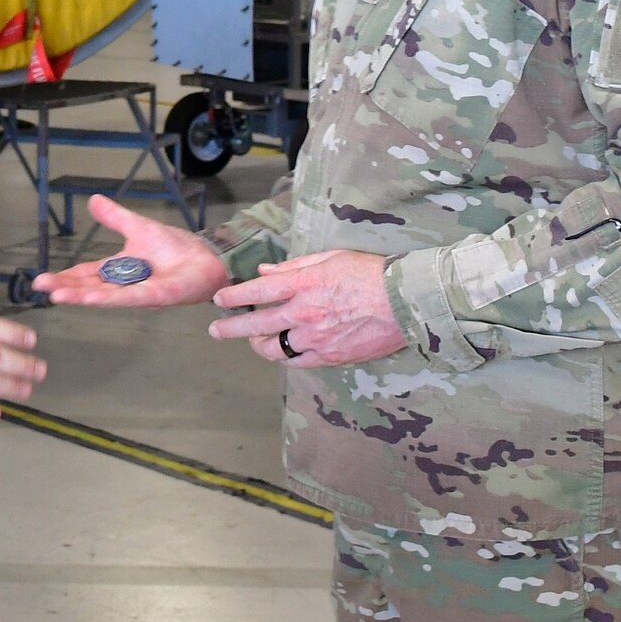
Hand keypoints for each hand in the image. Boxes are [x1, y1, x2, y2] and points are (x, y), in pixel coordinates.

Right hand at [33, 195, 227, 307]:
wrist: (207, 257)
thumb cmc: (176, 247)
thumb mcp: (138, 227)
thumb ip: (115, 217)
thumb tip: (93, 200)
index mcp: (118, 270)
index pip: (86, 274)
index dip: (65, 277)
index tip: (42, 281)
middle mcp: (124, 285)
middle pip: (90, 288)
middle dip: (65, 288)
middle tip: (40, 288)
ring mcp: (139, 293)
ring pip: (104, 296)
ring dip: (81, 296)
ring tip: (58, 295)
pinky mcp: (156, 296)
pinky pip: (129, 298)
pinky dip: (109, 298)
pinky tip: (91, 299)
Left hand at [207, 249, 406, 366]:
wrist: (404, 301)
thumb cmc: (369, 273)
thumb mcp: (329, 259)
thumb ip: (294, 267)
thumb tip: (266, 270)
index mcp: (302, 284)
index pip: (257, 291)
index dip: (233, 297)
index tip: (219, 300)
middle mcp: (303, 313)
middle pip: (256, 325)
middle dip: (230, 329)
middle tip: (216, 331)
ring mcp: (315, 339)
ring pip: (273, 349)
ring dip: (258, 345)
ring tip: (253, 340)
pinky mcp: (330, 357)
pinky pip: (297, 362)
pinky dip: (285, 357)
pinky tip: (282, 352)